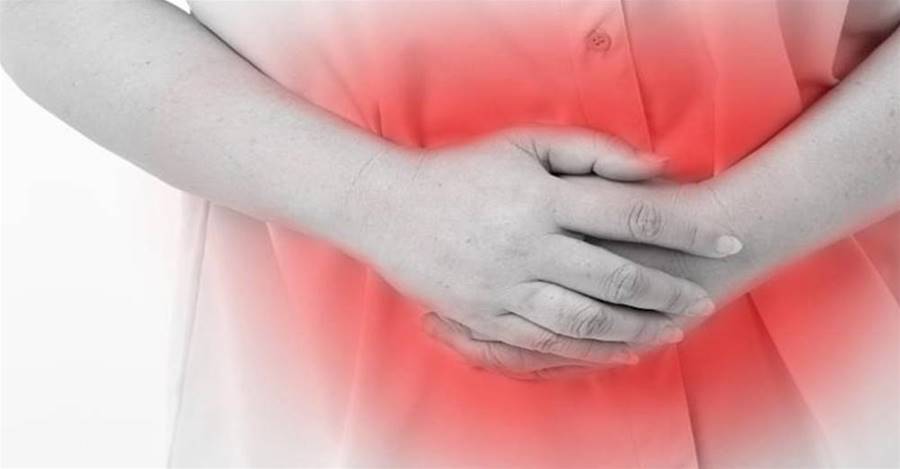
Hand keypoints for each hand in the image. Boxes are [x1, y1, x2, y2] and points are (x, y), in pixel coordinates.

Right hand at [353, 126, 741, 369]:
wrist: (389, 208)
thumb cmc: (464, 170)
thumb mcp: (526, 144)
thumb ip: (593, 152)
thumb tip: (657, 167)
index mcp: (541, 199)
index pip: (630, 216)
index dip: (684, 232)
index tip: (724, 244)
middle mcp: (527, 247)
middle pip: (616, 279)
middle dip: (668, 295)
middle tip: (702, 303)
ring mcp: (504, 288)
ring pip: (586, 321)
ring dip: (638, 330)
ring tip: (672, 331)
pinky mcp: (485, 317)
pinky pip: (547, 343)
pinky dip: (591, 351)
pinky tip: (623, 350)